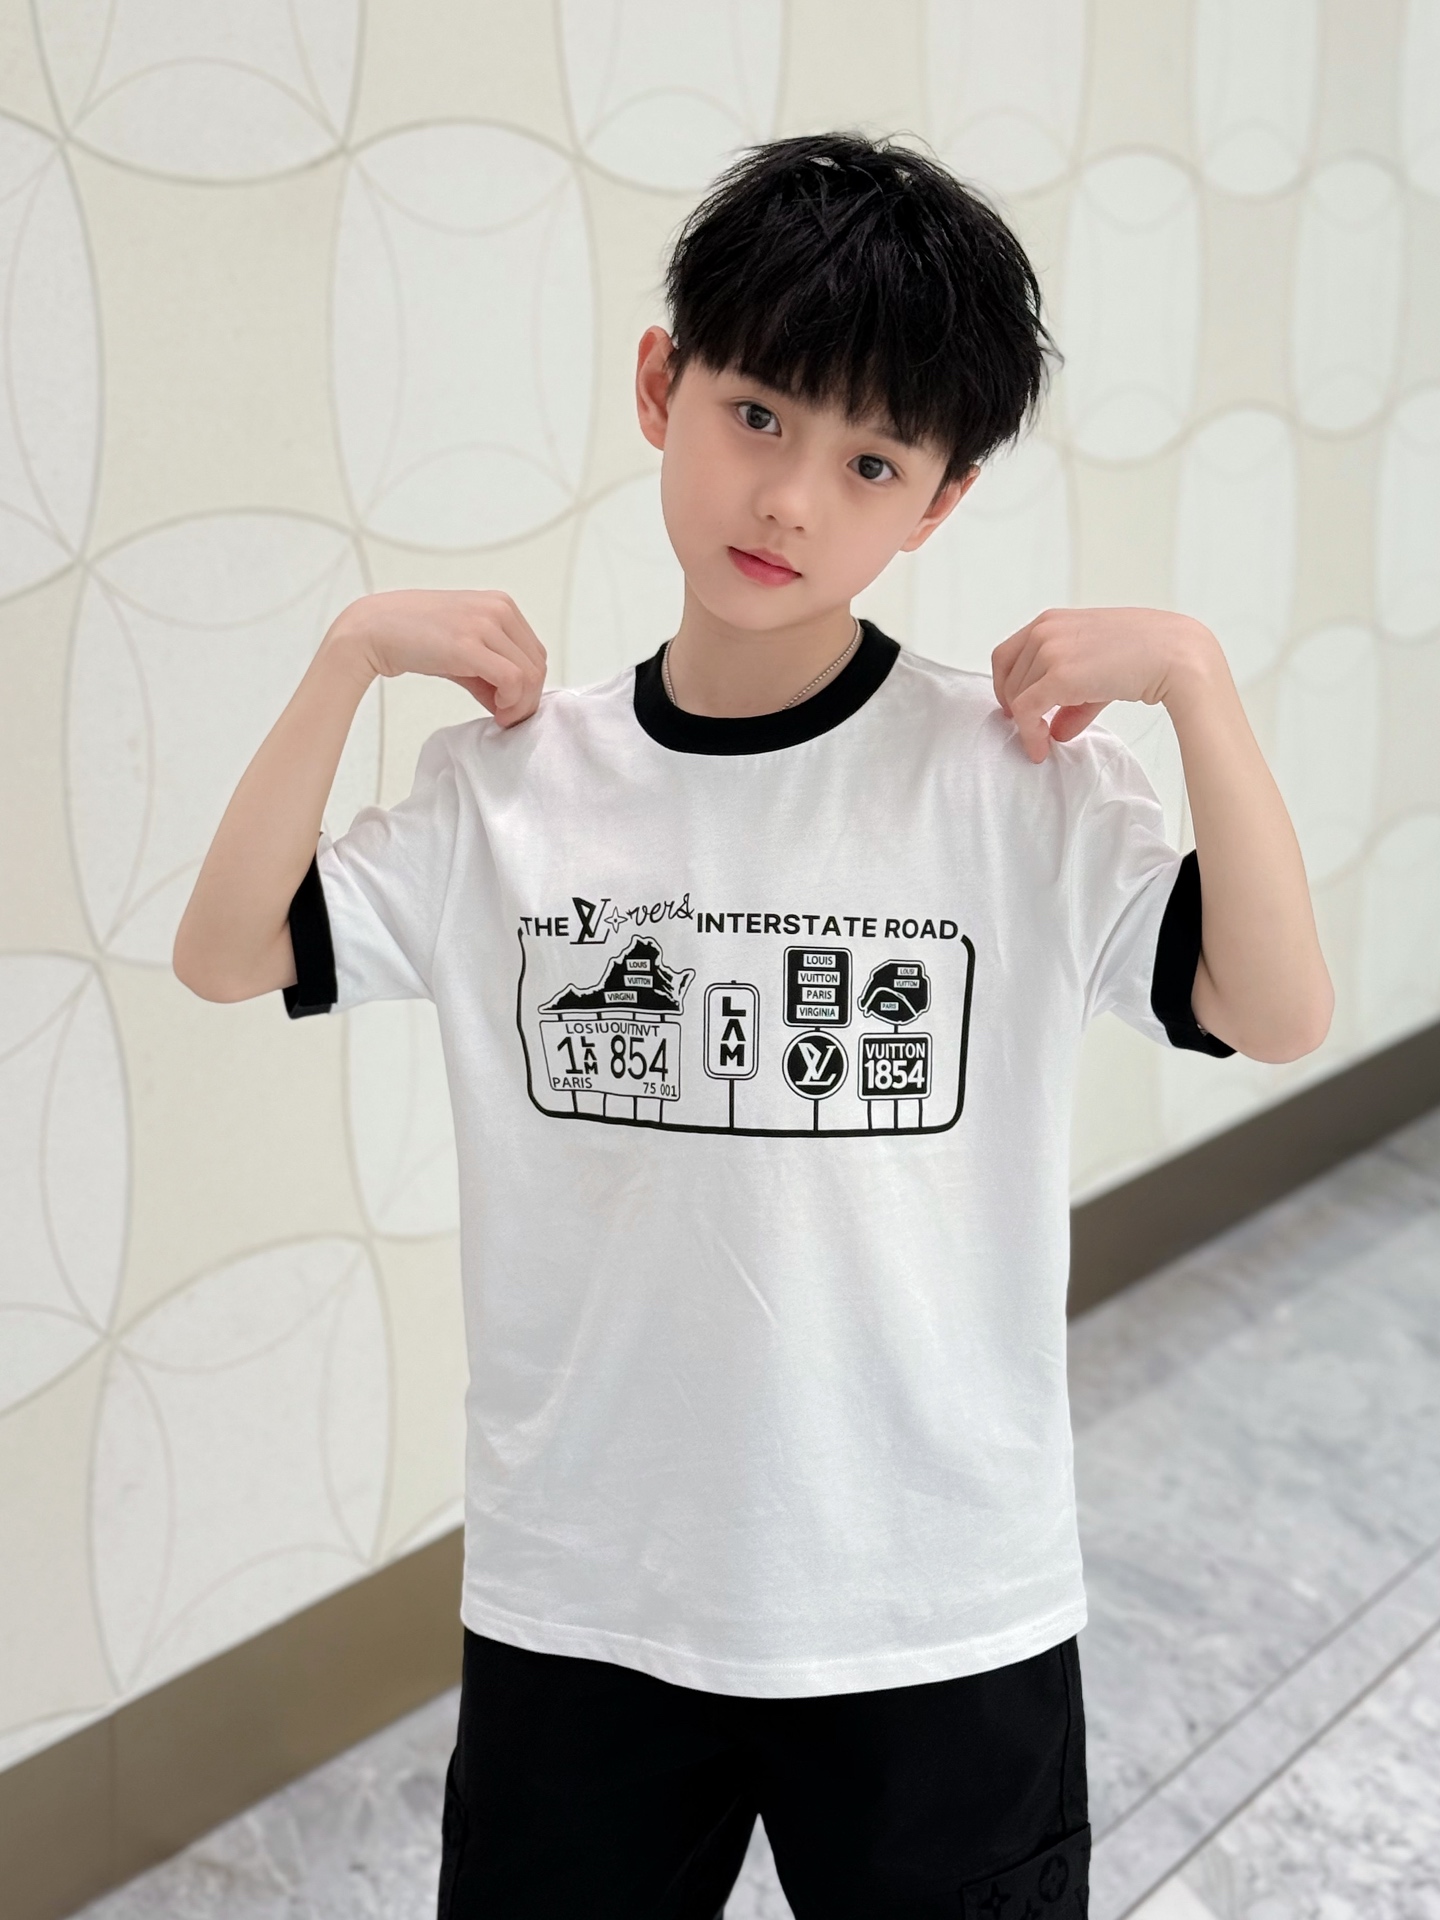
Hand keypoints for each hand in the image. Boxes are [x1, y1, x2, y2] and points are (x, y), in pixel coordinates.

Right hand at [326, 589, 546, 726]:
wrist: (374, 628)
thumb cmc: (414, 637)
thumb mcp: (463, 647)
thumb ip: (490, 670)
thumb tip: (511, 703)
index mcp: (500, 604)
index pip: (535, 653)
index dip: (529, 686)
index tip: (509, 705)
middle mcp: (498, 609)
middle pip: (537, 665)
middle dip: (527, 699)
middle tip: (506, 717)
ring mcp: (484, 624)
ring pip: (529, 675)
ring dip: (520, 704)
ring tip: (499, 715)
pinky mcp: (469, 645)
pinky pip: (512, 679)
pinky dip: (511, 702)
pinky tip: (495, 711)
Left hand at [991, 608, 1220, 762]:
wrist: (1174, 653)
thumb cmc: (1144, 652)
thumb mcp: (1097, 667)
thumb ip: (1073, 697)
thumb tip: (1057, 731)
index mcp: (1051, 620)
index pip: (1006, 655)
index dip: (1006, 686)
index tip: (1015, 707)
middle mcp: (1045, 631)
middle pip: (1008, 679)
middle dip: (1018, 708)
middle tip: (1033, 730)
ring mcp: (1050, 651)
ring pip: (1017, 698)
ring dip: (1027, 724)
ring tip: (1044, 741)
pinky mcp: (1058, 675)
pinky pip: (1027, 712)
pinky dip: (1029, 735)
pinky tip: (1041, 749)